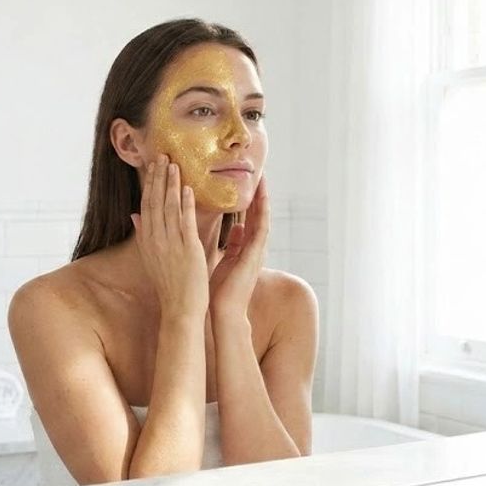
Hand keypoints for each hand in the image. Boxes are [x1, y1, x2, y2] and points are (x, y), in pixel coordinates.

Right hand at [131, 155, 208, 320]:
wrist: (180, 308)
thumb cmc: (170, 284)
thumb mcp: (151, 258)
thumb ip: (143, 235)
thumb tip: (134, 216)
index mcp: (147, 241)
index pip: (146, 206)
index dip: (149, 184)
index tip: (152, 166)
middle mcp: (156, 240)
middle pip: (154, 202)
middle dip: (158, 177)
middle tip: (161, 155)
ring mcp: (170, 244)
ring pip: (168, 208)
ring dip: (171, 184)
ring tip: (174, 164)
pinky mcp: (187, 250)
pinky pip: (185, 222)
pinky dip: (185, 204)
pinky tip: (187, 188)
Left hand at [209, 177, 269, 321]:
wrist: (224, 311)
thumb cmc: (222, 290)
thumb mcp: (227, 260)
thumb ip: (234, 243)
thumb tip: (236, 227)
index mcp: (245, 247)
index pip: (250, 218)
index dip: (251, 200)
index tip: (250, 182)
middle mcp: (254, 247)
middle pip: (259, 215)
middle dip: (260, 195)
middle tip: (261, 174)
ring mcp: (257, 251)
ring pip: (262, 219)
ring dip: (263, 200)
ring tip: (264, 181)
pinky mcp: (255, 255)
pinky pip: (261, 229)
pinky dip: (262, 213)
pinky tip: (262, 199)